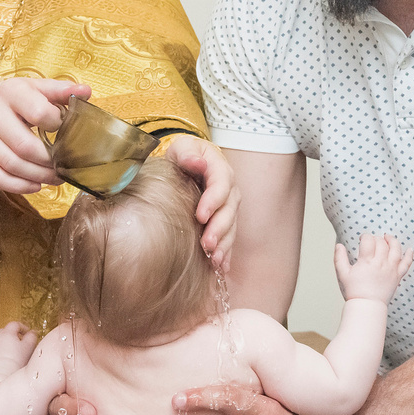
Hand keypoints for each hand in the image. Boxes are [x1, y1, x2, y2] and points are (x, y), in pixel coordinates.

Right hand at [0, 77, 88, 195]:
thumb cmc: (19, 98)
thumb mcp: (39, 88)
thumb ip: (61, 91)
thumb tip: (85, 92)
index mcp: (11, 91)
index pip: (38, 113)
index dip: (58, 126)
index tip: (67, 132)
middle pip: (24, 146)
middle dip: (49, 162)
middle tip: (65, 167)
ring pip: (11, 164)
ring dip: (38, 176)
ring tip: (55, 178)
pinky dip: (18, 186)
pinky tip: (35, 185)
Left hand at [0, 321, 38, 371]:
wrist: (0, 374)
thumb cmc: (14, 362)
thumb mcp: (29, 347)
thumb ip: (32, 336)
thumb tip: (32, 333)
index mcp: (7, 332)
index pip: (15, 324)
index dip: (23, 328)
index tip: (27, 333)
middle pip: (5, 331)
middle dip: (13, 335)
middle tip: (20, 342)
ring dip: (5, 344)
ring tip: (12, 353)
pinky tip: (4, 359)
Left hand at [158, 136, 239, 274]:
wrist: (188, 163)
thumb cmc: (183, 155)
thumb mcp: (182, 147)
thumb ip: (186, 152)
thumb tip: (196, 161)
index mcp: (219, 169)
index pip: (221, 184)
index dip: (213, 200)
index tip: (200, 215)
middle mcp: (229, 189)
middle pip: (229, 210)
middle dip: (219, 229)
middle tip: (207, 244)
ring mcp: (228, 207)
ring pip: (231, 227)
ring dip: (224, 244)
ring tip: (215, 260)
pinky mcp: (224, 221)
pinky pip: (229, 238)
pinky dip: (226, 253)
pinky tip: (222, 267)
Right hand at [331, 234, 412, 303]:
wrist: (367, 306)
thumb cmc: (355, 291)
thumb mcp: (343, 274)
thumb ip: (339, 258)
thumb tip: (339, 245)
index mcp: (367, 261)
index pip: (369, 240)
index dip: (365, 237)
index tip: (362, 239)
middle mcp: (381, 263)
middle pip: (382, 243)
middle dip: (377, 238)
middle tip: (373, 241)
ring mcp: (391, 269)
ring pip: (396, 249)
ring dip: (393, 241)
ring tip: (388, 238)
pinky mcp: (397, 276)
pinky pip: (406, 264)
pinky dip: (410, 255)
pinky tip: (410, 250)